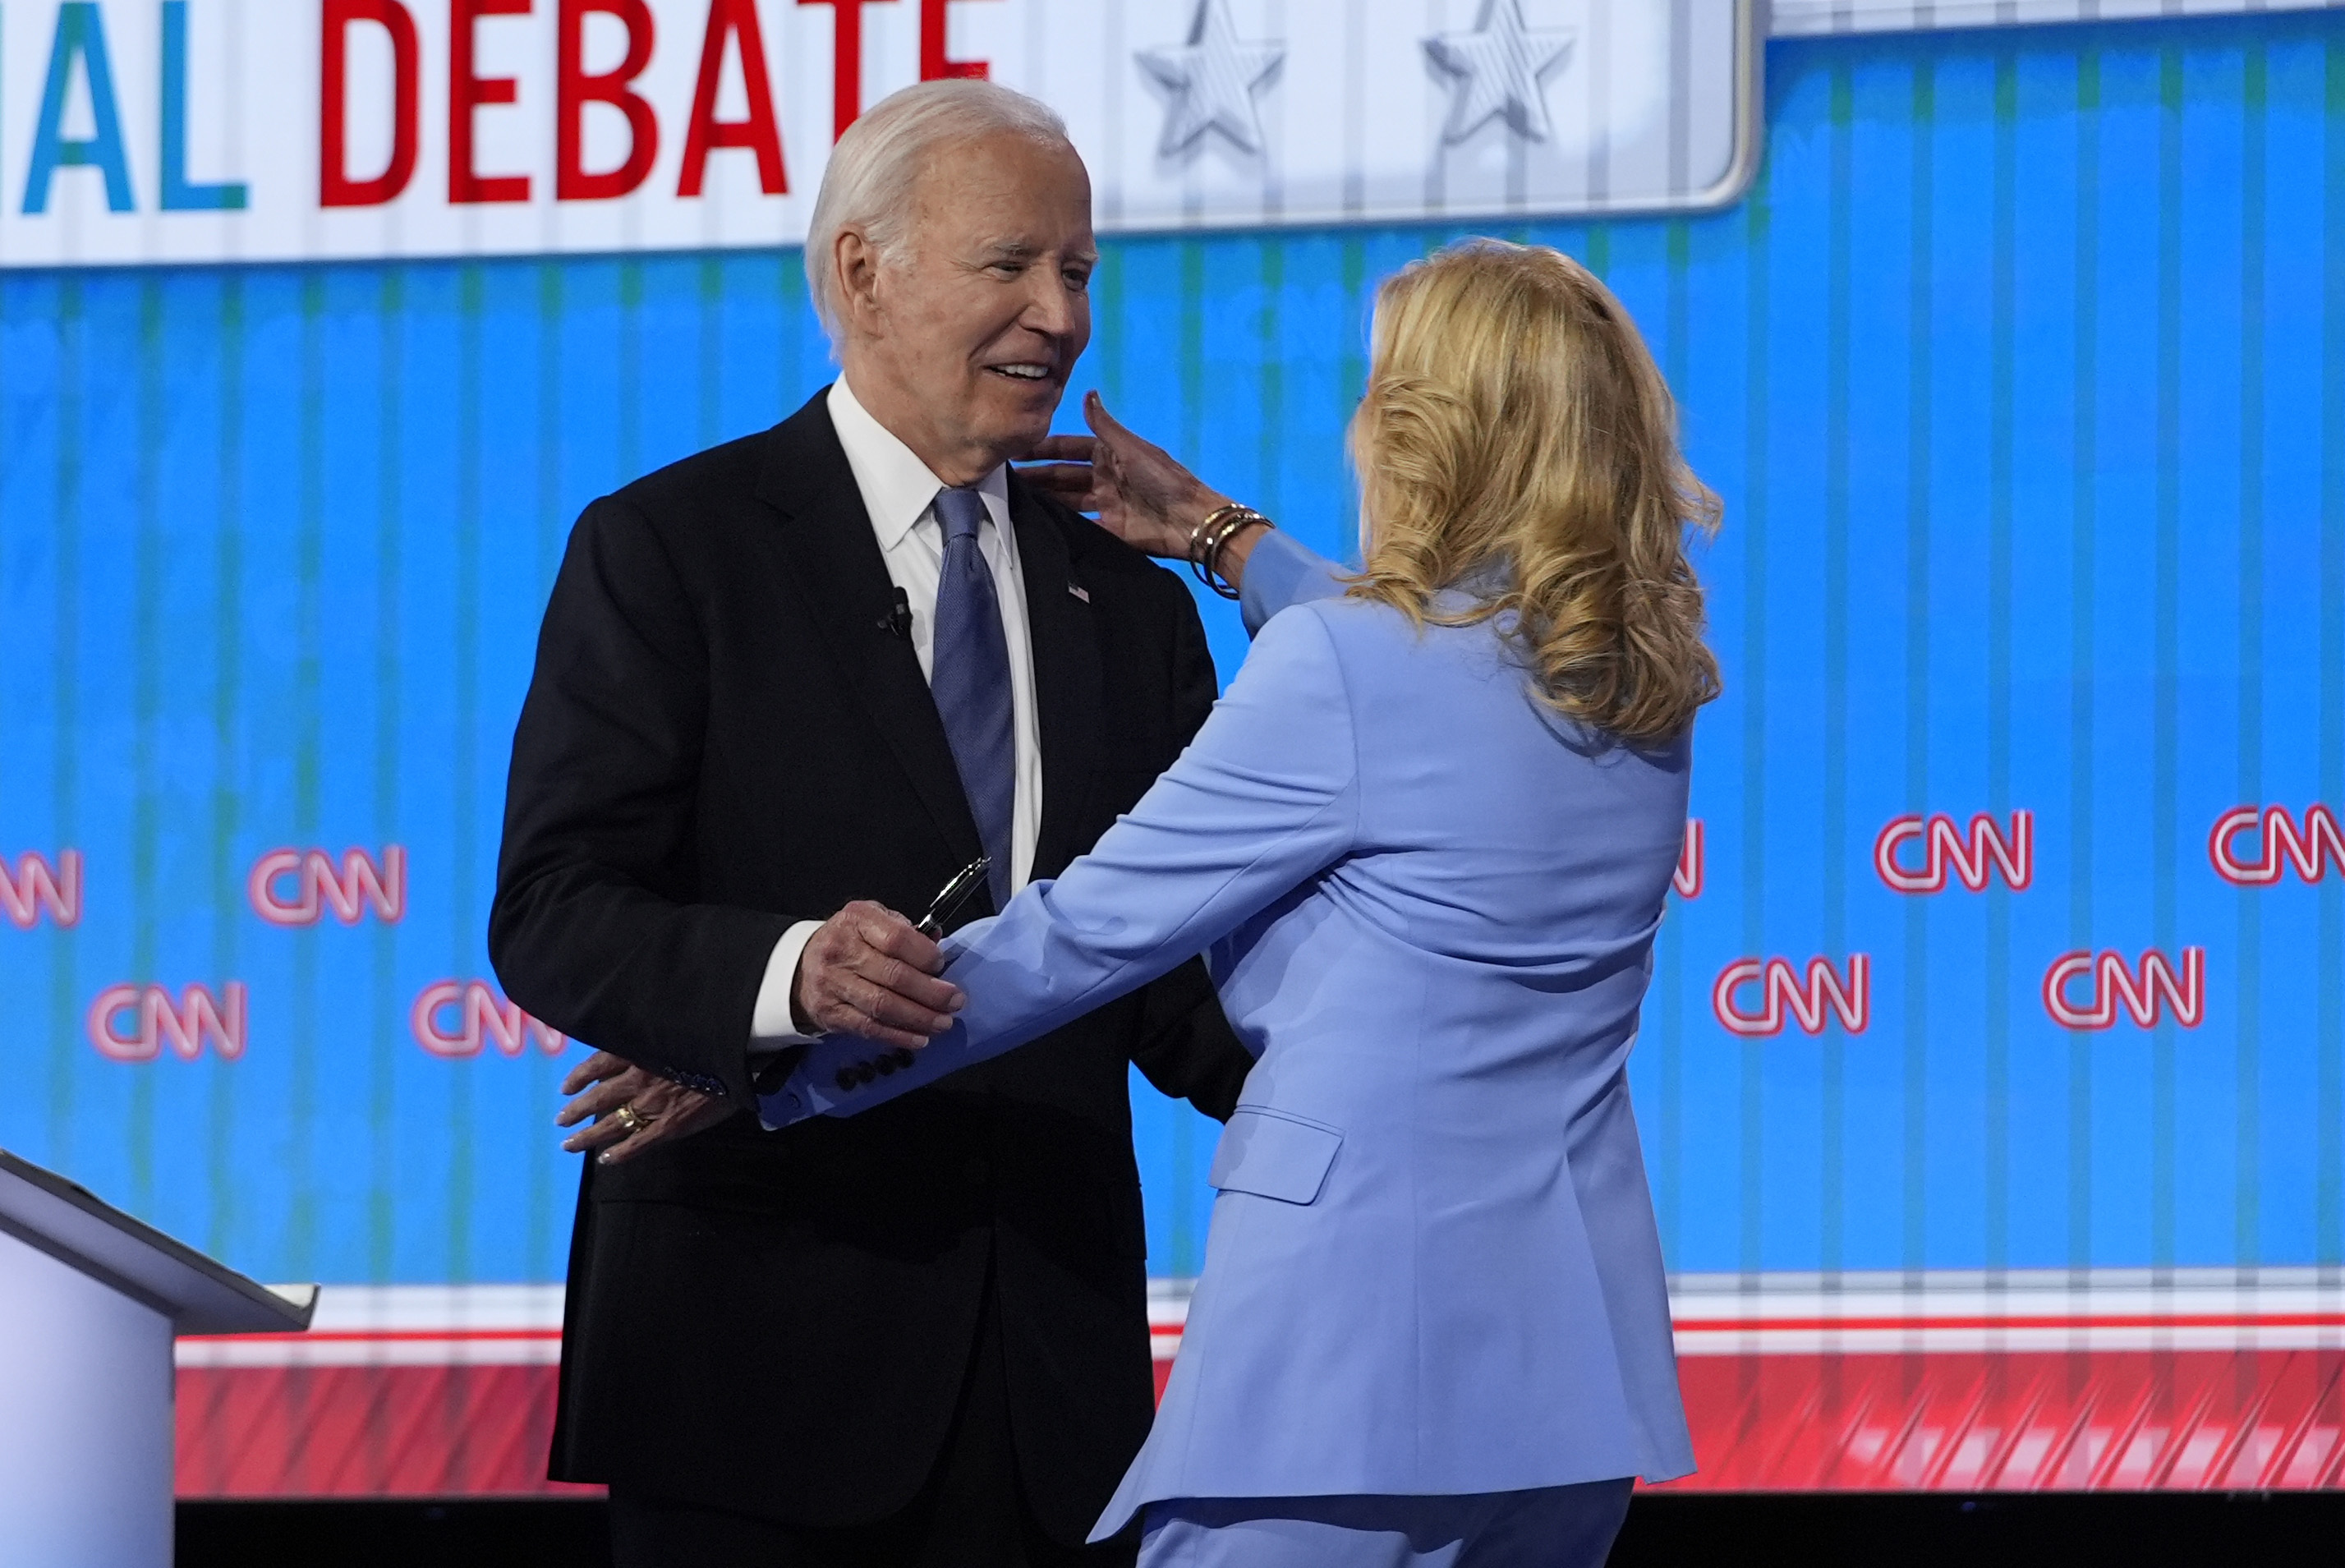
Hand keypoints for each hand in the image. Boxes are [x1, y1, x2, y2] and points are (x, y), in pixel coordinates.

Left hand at [557, 1051, 733, 1164]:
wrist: (739, 1057)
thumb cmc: (709, 1038)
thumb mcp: (673, 1027)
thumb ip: (651, 1038)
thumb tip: (633, 1041)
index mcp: (638, 1052)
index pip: (597, 1065)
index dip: (579, 1077)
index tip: (565, 1087)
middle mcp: (638, 1079)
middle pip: (598, 1098)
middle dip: (576, 1110)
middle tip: (561, 1119)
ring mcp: (652, 1106)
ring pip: (611, 1124)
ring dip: (587, 1136)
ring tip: (570, 1144)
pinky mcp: (669, 1126)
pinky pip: (637, 1143)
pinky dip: (619, 1154)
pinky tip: (605, 1159)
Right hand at [793, 901, 962, 1047]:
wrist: (801, 967)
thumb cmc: (850, 941)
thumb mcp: (874, 921)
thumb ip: (905, 930)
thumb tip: (938, 943)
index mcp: (857, 920)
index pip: (896, 938)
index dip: (924, 955)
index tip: (942, 965)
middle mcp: (841, 950)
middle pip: (893, 975)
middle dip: (931, 992)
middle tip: (956, 1001)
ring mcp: (833, 983)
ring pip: (882, 1005)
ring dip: (919, 1017)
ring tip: (943, 1023)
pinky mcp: (830, 1013)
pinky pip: (868, 1028)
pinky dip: (897, 1036)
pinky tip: (920, 1039)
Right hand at [1024, 392, 1235, 561]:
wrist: (1191, 520)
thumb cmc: (1164, 479)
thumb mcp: (1132, 448)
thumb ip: (1105, 425)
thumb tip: (1087, 393)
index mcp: (1110, 454)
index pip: (1068, 449)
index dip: (1043, 449)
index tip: (1015, 447)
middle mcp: (1104, 478)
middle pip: (1063, 476)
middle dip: (1036, 475)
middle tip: (1002, 477)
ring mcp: (1106, 505)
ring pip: (1066, 500)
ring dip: (1043, 498)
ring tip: (1010, 499)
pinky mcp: (1110, 530)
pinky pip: (1079, 525)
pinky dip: (1060, 524)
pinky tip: (1036, 523)